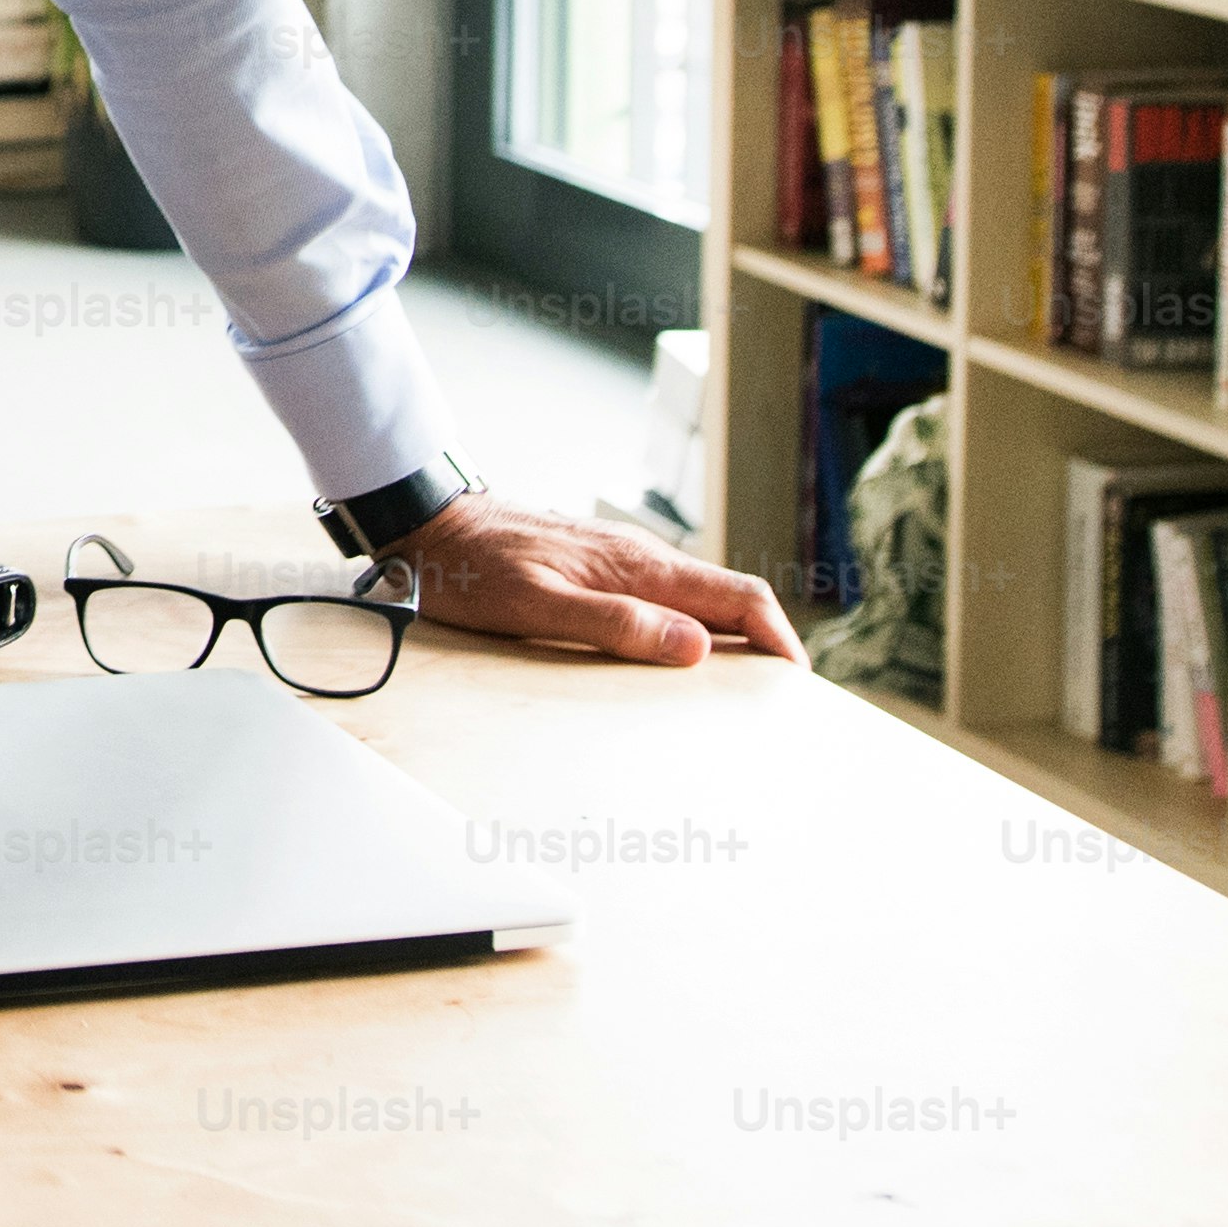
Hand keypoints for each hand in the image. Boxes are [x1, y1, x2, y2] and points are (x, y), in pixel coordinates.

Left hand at [379, 498, 800, 666]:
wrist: (430, 525)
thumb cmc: (474, 570)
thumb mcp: (539, 606)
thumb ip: (617, 624)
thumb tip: (695, 647)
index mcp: (641, 567)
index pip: (740, 596)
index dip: (780, 638)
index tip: (797, 683)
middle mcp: (642, 559)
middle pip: (730, 600)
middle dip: (764, 647)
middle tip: (776, 701)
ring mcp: (622, 562)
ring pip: (699, 601)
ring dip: (728, 642)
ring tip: (735, 695)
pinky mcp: (601, 569)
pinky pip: (664, 601)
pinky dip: (689, 632)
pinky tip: (676, 664)